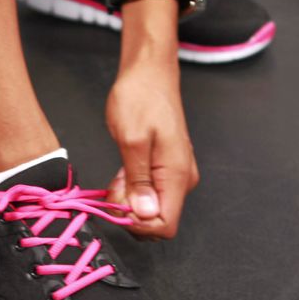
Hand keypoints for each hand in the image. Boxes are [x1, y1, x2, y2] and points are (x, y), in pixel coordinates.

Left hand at [105, 62, 199, 238]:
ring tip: (119, 173)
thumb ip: (138, 180)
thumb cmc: (140, 98)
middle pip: (158, 220)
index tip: (120, 203)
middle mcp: (182, 179)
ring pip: (151, 208)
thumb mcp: (132, 139)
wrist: (149, 73)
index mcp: (177, 175)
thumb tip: (145, 212)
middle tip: (116, 184)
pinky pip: (149, 193)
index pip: (165, 226)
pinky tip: (125, 170)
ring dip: (130, 199)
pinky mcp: (167, 169)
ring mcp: (175, 174)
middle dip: (131, 212)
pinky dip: (133, 188)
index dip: (139, 224)